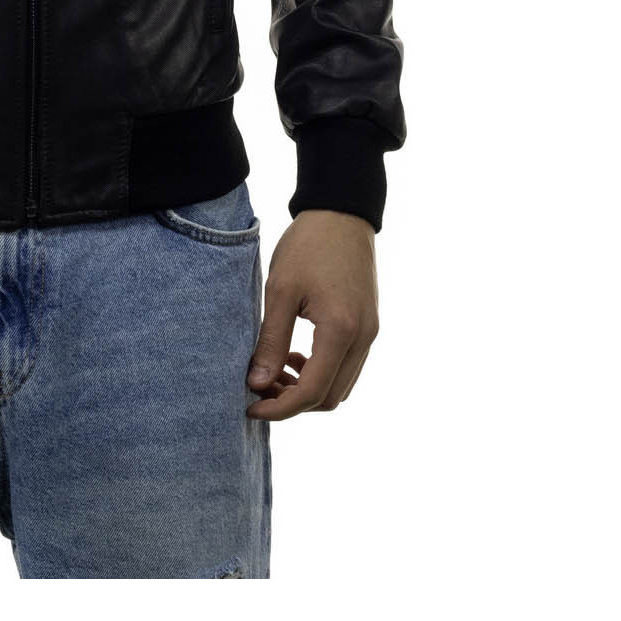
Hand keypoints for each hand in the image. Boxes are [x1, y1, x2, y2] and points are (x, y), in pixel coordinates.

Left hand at [245, 209, 379, 420]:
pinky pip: (347, 367)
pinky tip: (296, 356)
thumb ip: (271, 341)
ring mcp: (370, 333)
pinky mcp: (369, 326)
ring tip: (274, 372)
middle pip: (330, 398)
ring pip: (341, 386)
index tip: (250, 406)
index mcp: (341, 330)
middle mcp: (363, 338)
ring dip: (308, 389)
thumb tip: (257, 384)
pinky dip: (322, 373)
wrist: (341, 212)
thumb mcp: (281, 290)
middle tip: (259, 389)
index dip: (280, 408)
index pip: (312, 392)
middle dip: (293, 403)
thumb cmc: (308, 246)